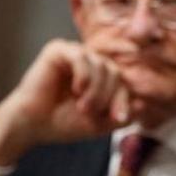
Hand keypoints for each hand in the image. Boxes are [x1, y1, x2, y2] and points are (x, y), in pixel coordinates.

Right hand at [0, 38, 132, 165]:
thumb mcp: (101, 123)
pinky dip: (83, 75)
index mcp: (100, 77)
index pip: (123, 82)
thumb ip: (123, 115)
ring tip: (83, 106)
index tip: (118, 118)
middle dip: (109, 95)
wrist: (33, 125)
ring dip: (96, 90)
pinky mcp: (57, 50)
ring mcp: (74, 54)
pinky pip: (81, 56)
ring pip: (102, 65)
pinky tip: (76, 89)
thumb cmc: (63, 122)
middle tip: (92, 112)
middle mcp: (89, 63)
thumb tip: (143, 103)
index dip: (123, 100)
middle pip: (115, 72)